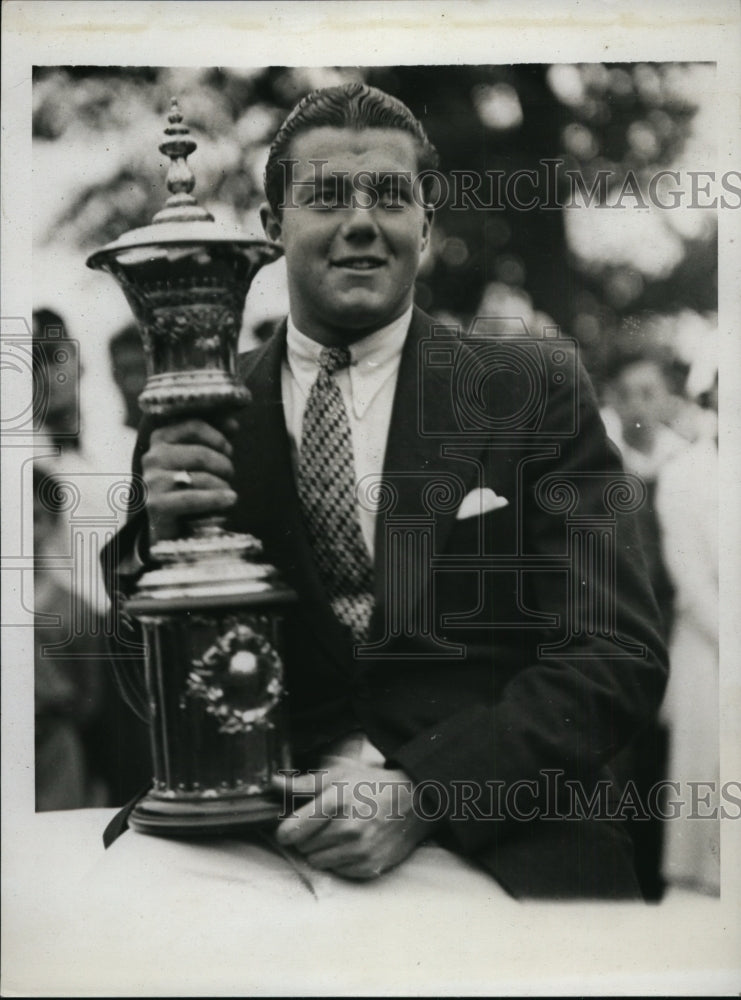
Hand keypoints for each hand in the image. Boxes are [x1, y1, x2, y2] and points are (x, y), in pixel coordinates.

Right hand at [141, 417, 238, 541]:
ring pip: (201, 477)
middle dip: (224, 466)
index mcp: (161, 438)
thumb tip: (232, 423)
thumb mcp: (203, 459)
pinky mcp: (157, 506)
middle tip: (229, 475)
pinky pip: (193, 498)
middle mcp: (152, 457)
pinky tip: (230, 499)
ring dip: (223, 486)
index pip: (194, 426)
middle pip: (201, 454)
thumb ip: (216, 437)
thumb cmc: (192, 486)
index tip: (228, 450)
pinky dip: (216, 499)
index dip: (218, 438)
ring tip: (228, 493)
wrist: (173, 527)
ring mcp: (152, 482)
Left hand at [272, 757, 437, 879]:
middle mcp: (348, 828)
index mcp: (336, 801)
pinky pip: (337, 872)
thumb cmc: (371, 785)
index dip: (287, 829)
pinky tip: (352, 844)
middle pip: (303, 847)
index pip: (291, 831)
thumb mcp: (337, 776)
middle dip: (307, 837)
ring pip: (318, 862)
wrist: (413, 801)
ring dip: (322, 850)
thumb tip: (273, 783)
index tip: (292, 825)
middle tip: (325, 823)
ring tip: (339, 833)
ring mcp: (360, 850)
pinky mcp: (369, 867)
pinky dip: (339, 861)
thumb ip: (302, 785)